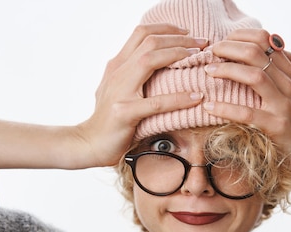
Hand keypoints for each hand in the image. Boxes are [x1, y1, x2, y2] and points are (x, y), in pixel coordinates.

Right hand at [75, 24, 207, 166]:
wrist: (89, 143)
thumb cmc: (109, 118)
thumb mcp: (118, 89)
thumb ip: (133, 74)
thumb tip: (159, 64)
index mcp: (117, 65)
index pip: (141, 33)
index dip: (167, 28)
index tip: (188, 33)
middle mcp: (117, 72)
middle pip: (149, 42)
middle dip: (179, 38)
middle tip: (202, 42)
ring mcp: (120, 91)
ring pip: (150, 60)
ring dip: (178, 55)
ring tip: (199, 57)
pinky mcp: (125, 112)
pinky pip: (157, 102)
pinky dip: (180, 98)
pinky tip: (196, 98)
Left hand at [202, 29, 290, 169]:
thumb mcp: (289, 85)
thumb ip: (277, 66)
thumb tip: (254, 45)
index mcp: (288, 70)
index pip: (265, 40)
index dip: (241, 36)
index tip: (223, 40)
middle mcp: (287, 83)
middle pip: (257, 54)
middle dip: (230, 48)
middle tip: (212, 51)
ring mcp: (282, 104)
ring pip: (255, 77)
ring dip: (228, 70)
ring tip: (209, 70)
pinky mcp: (275, 125)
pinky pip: (247, 113)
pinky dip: (225, 108)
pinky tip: (210, 107)